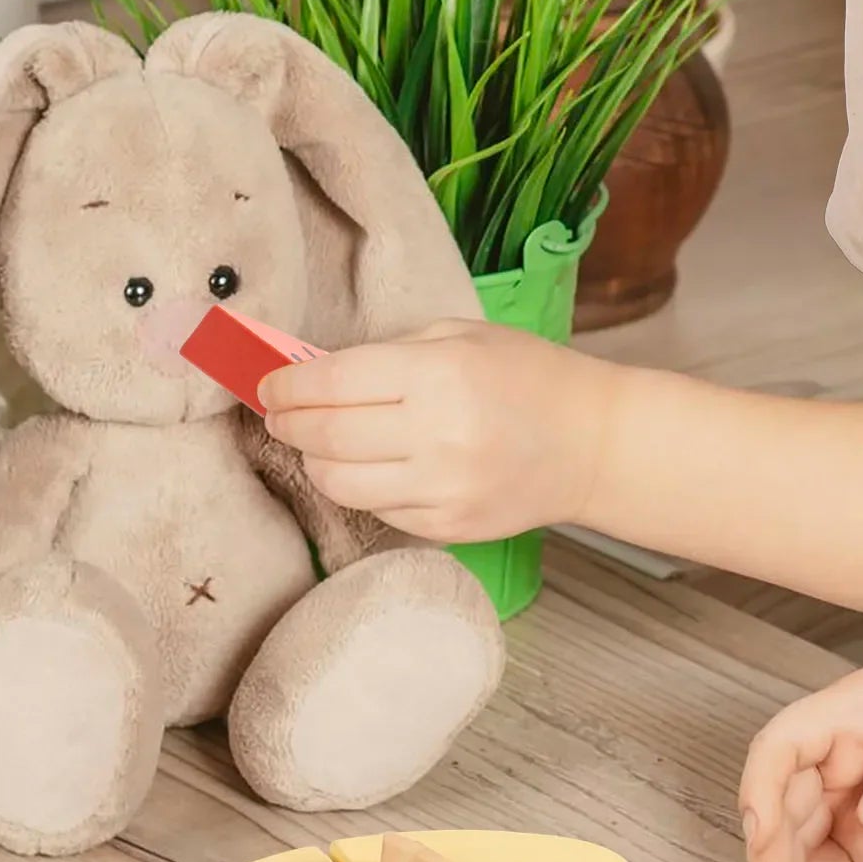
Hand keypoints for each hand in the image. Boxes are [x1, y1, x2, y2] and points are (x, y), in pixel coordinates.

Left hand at [260, 321, 613, 543]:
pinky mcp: (449, 525)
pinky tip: (367, 468)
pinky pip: (377, 510)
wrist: (593, 444)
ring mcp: (444, 487)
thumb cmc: (529, 378)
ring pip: (339, 482)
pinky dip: (359, 489)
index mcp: (439, 374)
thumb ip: (385, 353)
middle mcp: (437, 434)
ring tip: (318, 444)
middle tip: (281, 414)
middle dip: (289, 423)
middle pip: (324, 435)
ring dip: (315, 461)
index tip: (269, 386)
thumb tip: (308, 372)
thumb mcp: (460, 337)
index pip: (329, 384)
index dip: (285, 386)